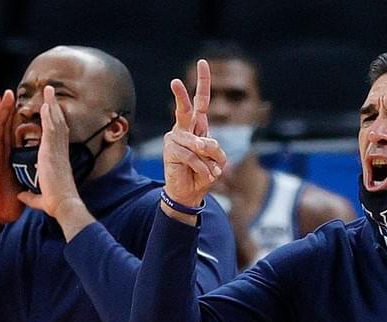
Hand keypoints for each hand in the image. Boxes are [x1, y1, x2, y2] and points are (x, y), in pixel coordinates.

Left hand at [16, 85, 83, 219]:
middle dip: (55, 108)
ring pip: (56, 122)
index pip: (57, 137)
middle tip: (51, 93)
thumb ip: (30, 195)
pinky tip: (45, 103)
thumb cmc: (55, 204)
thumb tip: (21, 195)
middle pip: (59, 124)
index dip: (55, 123)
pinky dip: (49, 115)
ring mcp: (57, 150)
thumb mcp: (40, 198)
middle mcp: (60, 152)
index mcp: (58, 161)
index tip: (51, 112)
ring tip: (48, 90)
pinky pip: (51, 128)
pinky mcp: (52, 151)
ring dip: (52, 105)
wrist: (63, 205)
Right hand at [163, 59, 225, 209]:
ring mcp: (175, 138)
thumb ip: (214, 150)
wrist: (189, 193)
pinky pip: (193, 156)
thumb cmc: (203, 173)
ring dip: (209, 161)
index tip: (202, 62)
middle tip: (174, 82)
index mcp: (198, 126)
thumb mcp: (217, 161)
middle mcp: (184, 128)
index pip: (201, 101)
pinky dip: (203, 168)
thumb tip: (203, 145)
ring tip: (210, 171)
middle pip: (186, 109)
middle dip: (181, 96)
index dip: (203, 82)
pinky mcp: (170, 150)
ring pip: (198, 143)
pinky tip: (205, 175)